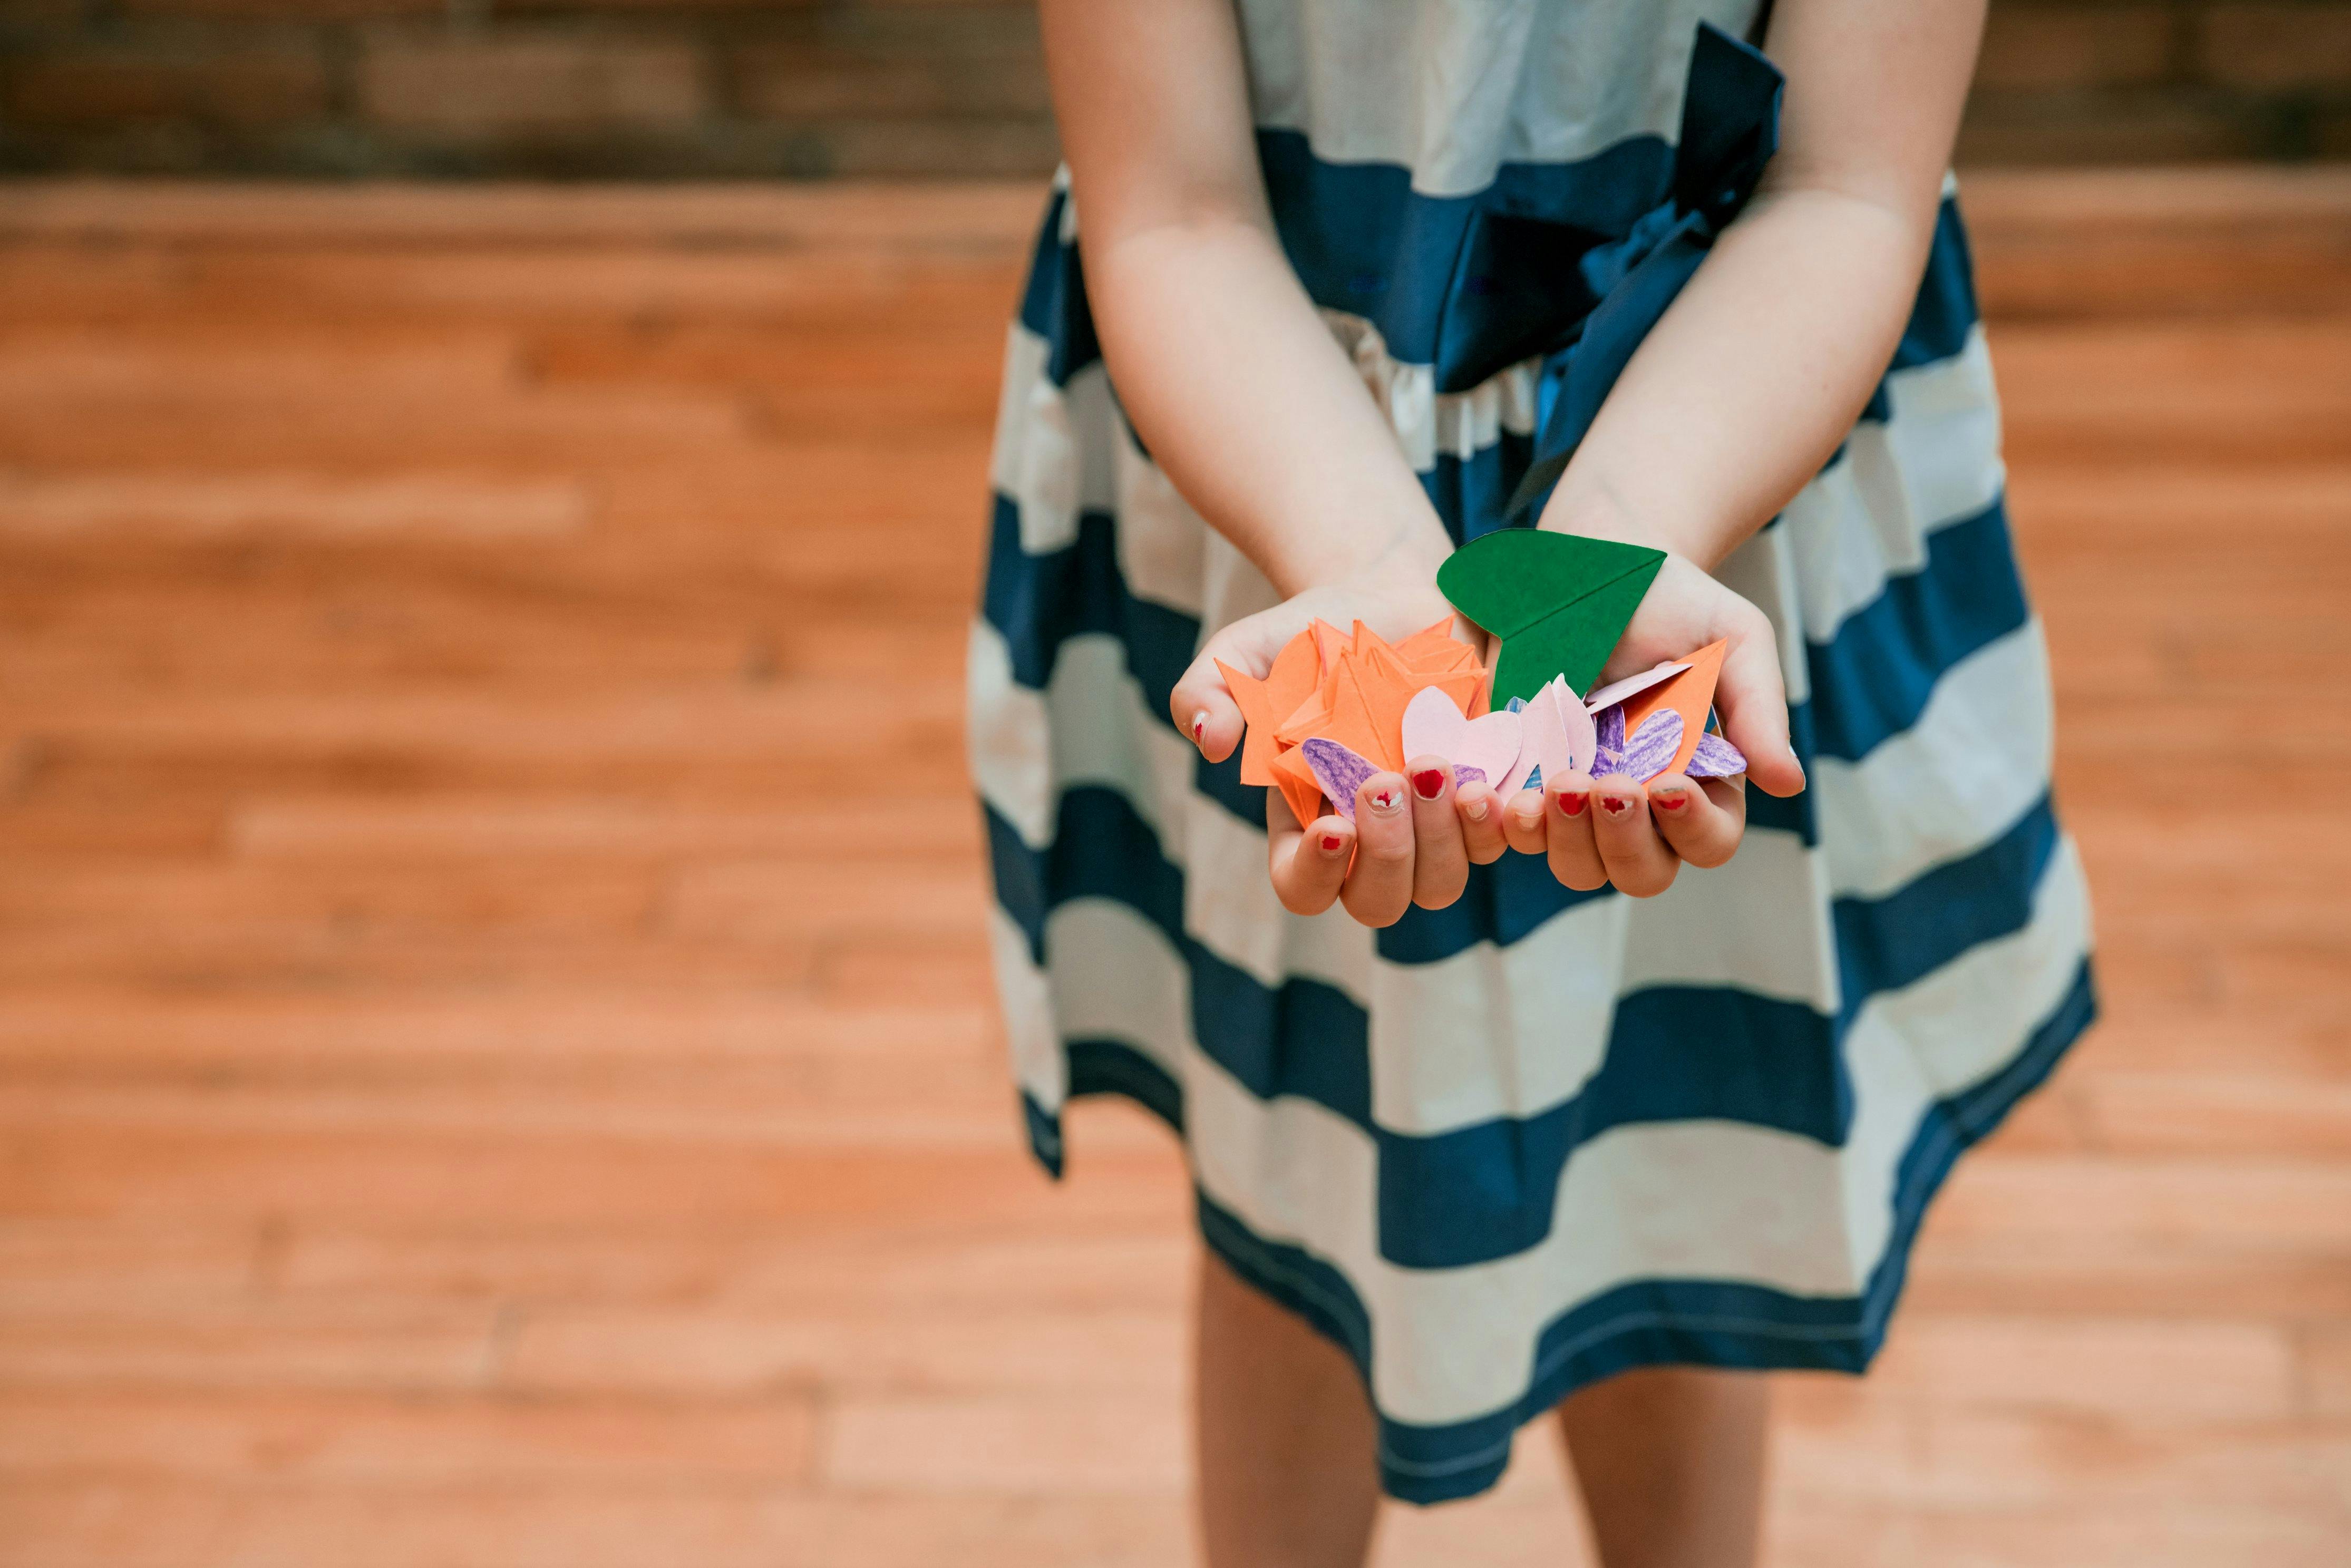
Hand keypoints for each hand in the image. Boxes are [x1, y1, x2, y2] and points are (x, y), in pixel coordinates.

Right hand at [1168, 568, 1506, 925]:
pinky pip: (1499, 843)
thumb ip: (1207, 690)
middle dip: (1387, 855)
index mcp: (1304, 819)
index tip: (1334, 826)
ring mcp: (1431, 826)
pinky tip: (1486, 784)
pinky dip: (1494, 824)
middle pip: (1379, 902)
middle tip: (1385, 781)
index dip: (1315, 875)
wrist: (1398, 601)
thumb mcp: (1247, 651)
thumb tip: (1209, 740)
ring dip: (1443, 839)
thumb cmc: (1314, 635)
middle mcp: (1370, 838)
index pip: (1301, 886)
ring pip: (1441, 883)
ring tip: (1437, 766)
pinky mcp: (1484, 800)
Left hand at [1500, 548, 1799, 898]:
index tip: (1669, 784)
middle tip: (1611, 786)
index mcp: (1700, 783)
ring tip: (1558, 784)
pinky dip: (1502, 825)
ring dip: (1564, 839)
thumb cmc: (1676, 603)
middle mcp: (1639, 807)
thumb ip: (1759, 711)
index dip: (1692, 828)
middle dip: (1625, 841)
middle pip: (1641, 872)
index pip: (1708, 841)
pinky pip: (1508, 832)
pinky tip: (1495, 795)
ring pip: (1576, 864)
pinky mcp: (1520, 779)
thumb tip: (1789, 784)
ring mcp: (1576, 800)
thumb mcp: (1733, 640)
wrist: (1594, 563)